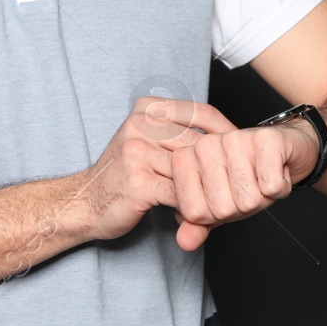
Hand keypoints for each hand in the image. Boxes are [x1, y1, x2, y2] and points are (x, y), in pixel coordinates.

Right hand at [75, 96, 238, 242]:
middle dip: (222, 166)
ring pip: (194, 170)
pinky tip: (196, 216)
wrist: (83, 203)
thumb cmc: (124, 175)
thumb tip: (235, 140)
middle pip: (202, 143)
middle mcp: (141, 124)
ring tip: (219, 202)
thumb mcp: (151, 144)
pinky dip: (194, 208)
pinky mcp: (138, 182)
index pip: (203, 113)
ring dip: (210, 190)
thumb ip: (184, 138)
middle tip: (237, 183)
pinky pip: (182, 194)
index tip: (243, 151)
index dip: (229, 134)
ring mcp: (138, 152)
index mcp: (148, 109)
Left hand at [169, 120, 319, 250]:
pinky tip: (276, 170)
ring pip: (248, 199)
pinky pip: (271, 187)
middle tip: (249, 186)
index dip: (216, 214)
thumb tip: (185, 242)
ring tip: (261, 178)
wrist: (283, 149)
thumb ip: (198, 224)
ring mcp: (234, 139)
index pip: (194, 213)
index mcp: (185, 159)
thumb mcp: (217, 204)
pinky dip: (280, 188)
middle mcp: (205, 144)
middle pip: (222, 209)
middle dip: (242, 207)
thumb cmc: (247, 176)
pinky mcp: (265, 139)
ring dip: (263, 198)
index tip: (226, 195)